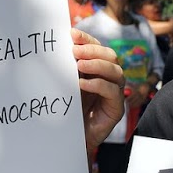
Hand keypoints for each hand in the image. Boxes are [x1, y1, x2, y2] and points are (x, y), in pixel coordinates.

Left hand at [70, 28, 125, 149]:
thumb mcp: (66, 83)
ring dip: (97, 65)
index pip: (97, 48)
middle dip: (92, 50)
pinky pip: (112, 91)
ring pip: (115, 71)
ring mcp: (115, 92)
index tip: (72, 34)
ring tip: (79, 65)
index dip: (87, 39)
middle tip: (75, 51)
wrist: (69, 138)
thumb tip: (56, 45)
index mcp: (97, 69)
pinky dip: (98, 84)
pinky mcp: (116, 108)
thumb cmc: (67, 109)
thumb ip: (66, 67)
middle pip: (110, 56)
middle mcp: (109, 78)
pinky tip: (82, 84)